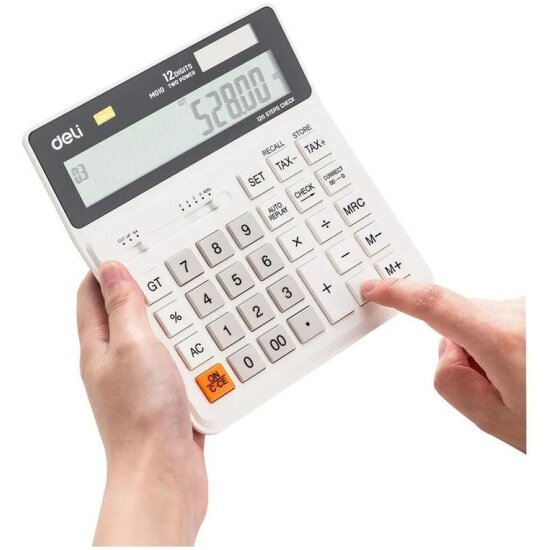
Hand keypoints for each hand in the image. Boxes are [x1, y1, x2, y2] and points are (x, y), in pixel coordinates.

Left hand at [77, 261, 206, 544]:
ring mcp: (146, 377)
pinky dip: (198, 349)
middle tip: (177, 270)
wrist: (166, 472)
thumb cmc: (142, 416)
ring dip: (181, 321)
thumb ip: (124, 308)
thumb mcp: (132, 347)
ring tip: (201, 303)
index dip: (106, 268)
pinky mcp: (171, 393)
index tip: (129, 246)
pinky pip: (185, 360)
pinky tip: (215, 343)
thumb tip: (112, 271)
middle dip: (152, 290)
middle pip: (131, 311)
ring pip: (163, 335)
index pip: (92, 295)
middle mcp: (120, 360)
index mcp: (100, 346)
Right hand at [361, 279, 525, 451]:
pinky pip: (503, 322)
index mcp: (503, 337)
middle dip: (463, 353)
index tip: (374, 287)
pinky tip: (531, 368)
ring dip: (488, 350)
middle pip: (458, 321)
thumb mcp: (497, 421)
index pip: (434, 304)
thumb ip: (450, 382)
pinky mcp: (538, 310)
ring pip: (481, 323)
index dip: (397, 293)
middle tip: (498, 390)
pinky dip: (506, 344)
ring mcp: (533, 309)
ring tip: (524, 383)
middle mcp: (521, 313)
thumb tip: (446, 350)